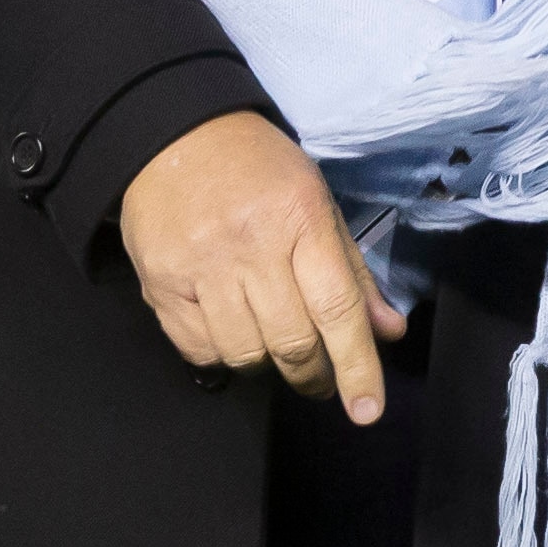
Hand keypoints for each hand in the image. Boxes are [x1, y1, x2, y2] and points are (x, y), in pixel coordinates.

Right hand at [118, 112, 405, 421]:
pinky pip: (199, 348)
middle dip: (313, 374)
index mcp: (300, 219)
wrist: (172, 136)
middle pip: (292, 341)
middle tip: (319, 378)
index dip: (356, 367)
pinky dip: (221, 353)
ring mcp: (200, 268)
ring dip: (266, 363)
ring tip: (272, 343)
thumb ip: (353, 272)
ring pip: (245, 354)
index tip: (367, 410)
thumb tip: (387, 332)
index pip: (338, 309)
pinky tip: (231, 329)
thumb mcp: (318, 202)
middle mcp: (250, 246)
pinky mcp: (160, 284)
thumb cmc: (258, 169)